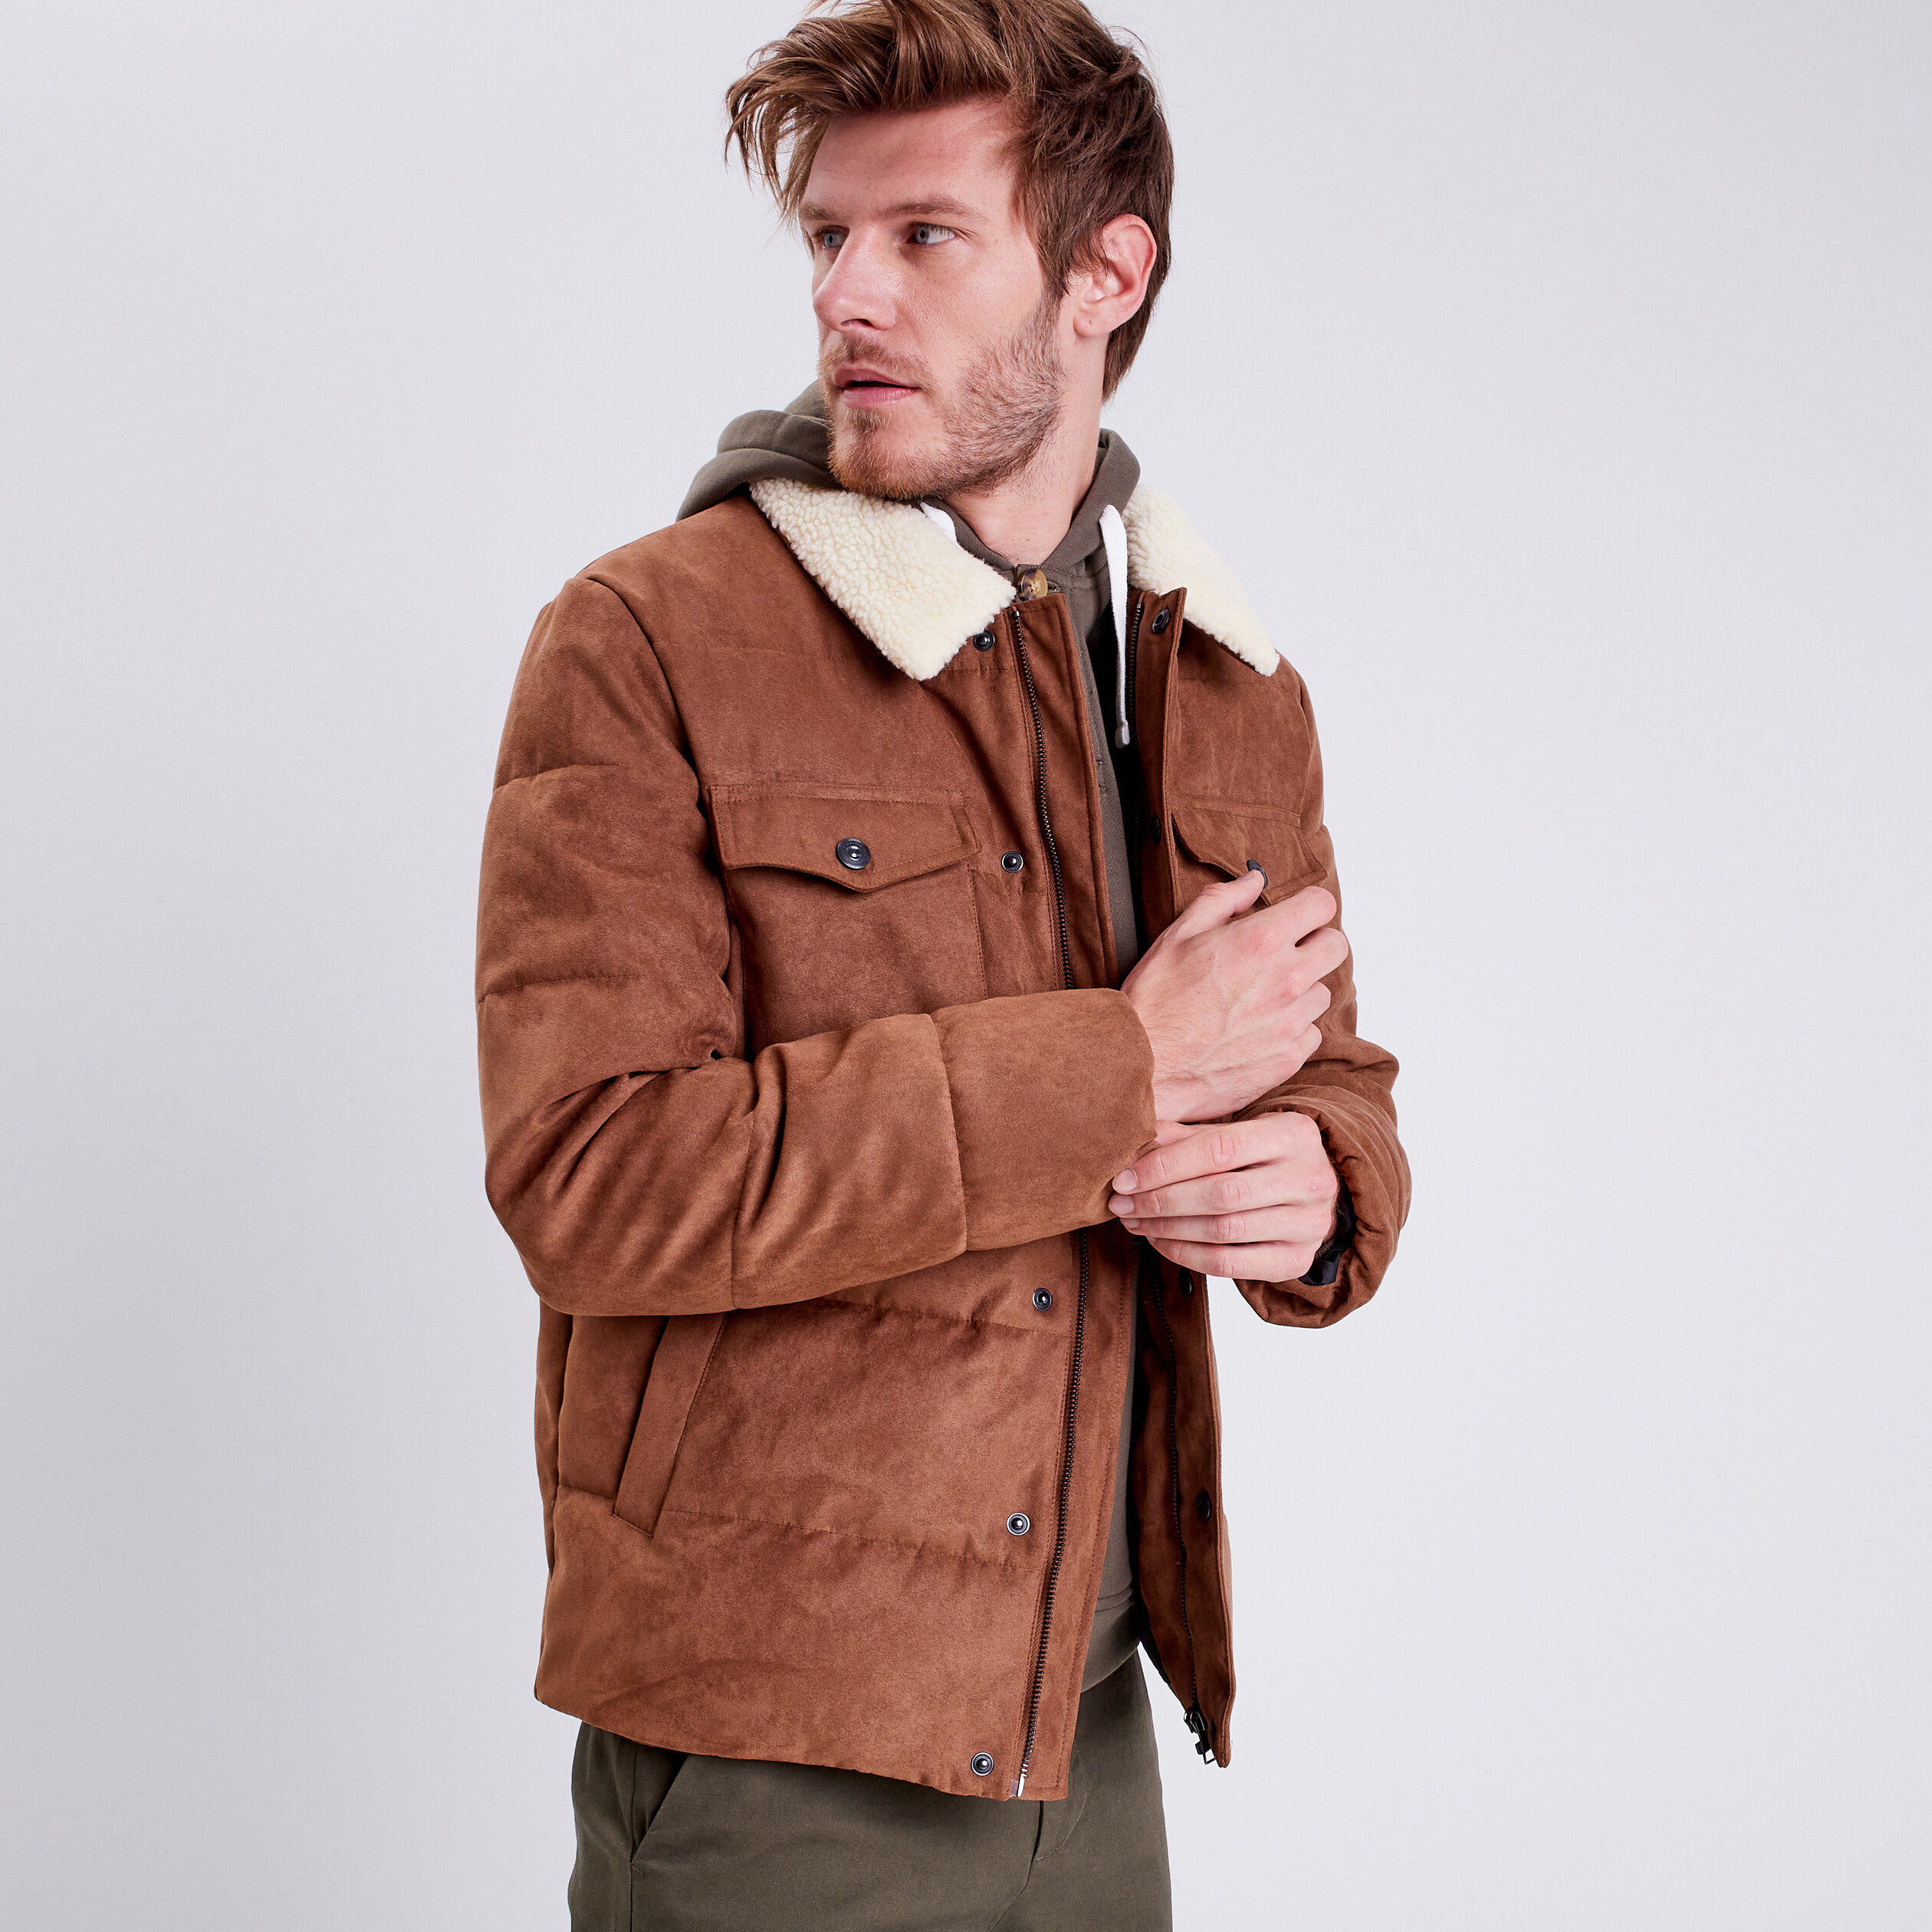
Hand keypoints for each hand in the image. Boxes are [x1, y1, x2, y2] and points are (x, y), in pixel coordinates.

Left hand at [1109, 1113, 1339, 1282]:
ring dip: (1167, 1229)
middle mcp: (1309, 1179)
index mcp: (1293, 1134)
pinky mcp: (1297, 1260)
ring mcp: (1308, 1224)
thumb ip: (1189, 1136)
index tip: (1125, 1178)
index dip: (1165, 1165)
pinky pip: (1231, 1264)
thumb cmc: (1267, 1158)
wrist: (1318, 1194)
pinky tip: (1162, 1242)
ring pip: (1223, 1231)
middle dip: (1160, 1201)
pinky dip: (1187, 1255)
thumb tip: (1136, 1142)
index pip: (1219, 1148)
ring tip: (1136, 1222)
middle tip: (1122, 1204)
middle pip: (1221, 1193)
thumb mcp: (1239, 1133)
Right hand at [1122, 869, 1347, 1122]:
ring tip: (1260, 998)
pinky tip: (1258, 1029)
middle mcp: (1286, 980)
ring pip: (1321, 994)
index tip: (1295, 916)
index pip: (1321, 906)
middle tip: (1282, 953)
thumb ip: (1224, 900)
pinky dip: (1291, 1029)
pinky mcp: (1287, 1059)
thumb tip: (1254, 881)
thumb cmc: (1155, 1000)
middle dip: (1314, 943)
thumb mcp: (1179, 933)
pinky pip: (1310, 1034)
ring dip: (1300, 990)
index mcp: (1262, 940)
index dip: (1307, 907)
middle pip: (1336, 947)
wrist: (1144, 1066)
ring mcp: (1290, 1022)